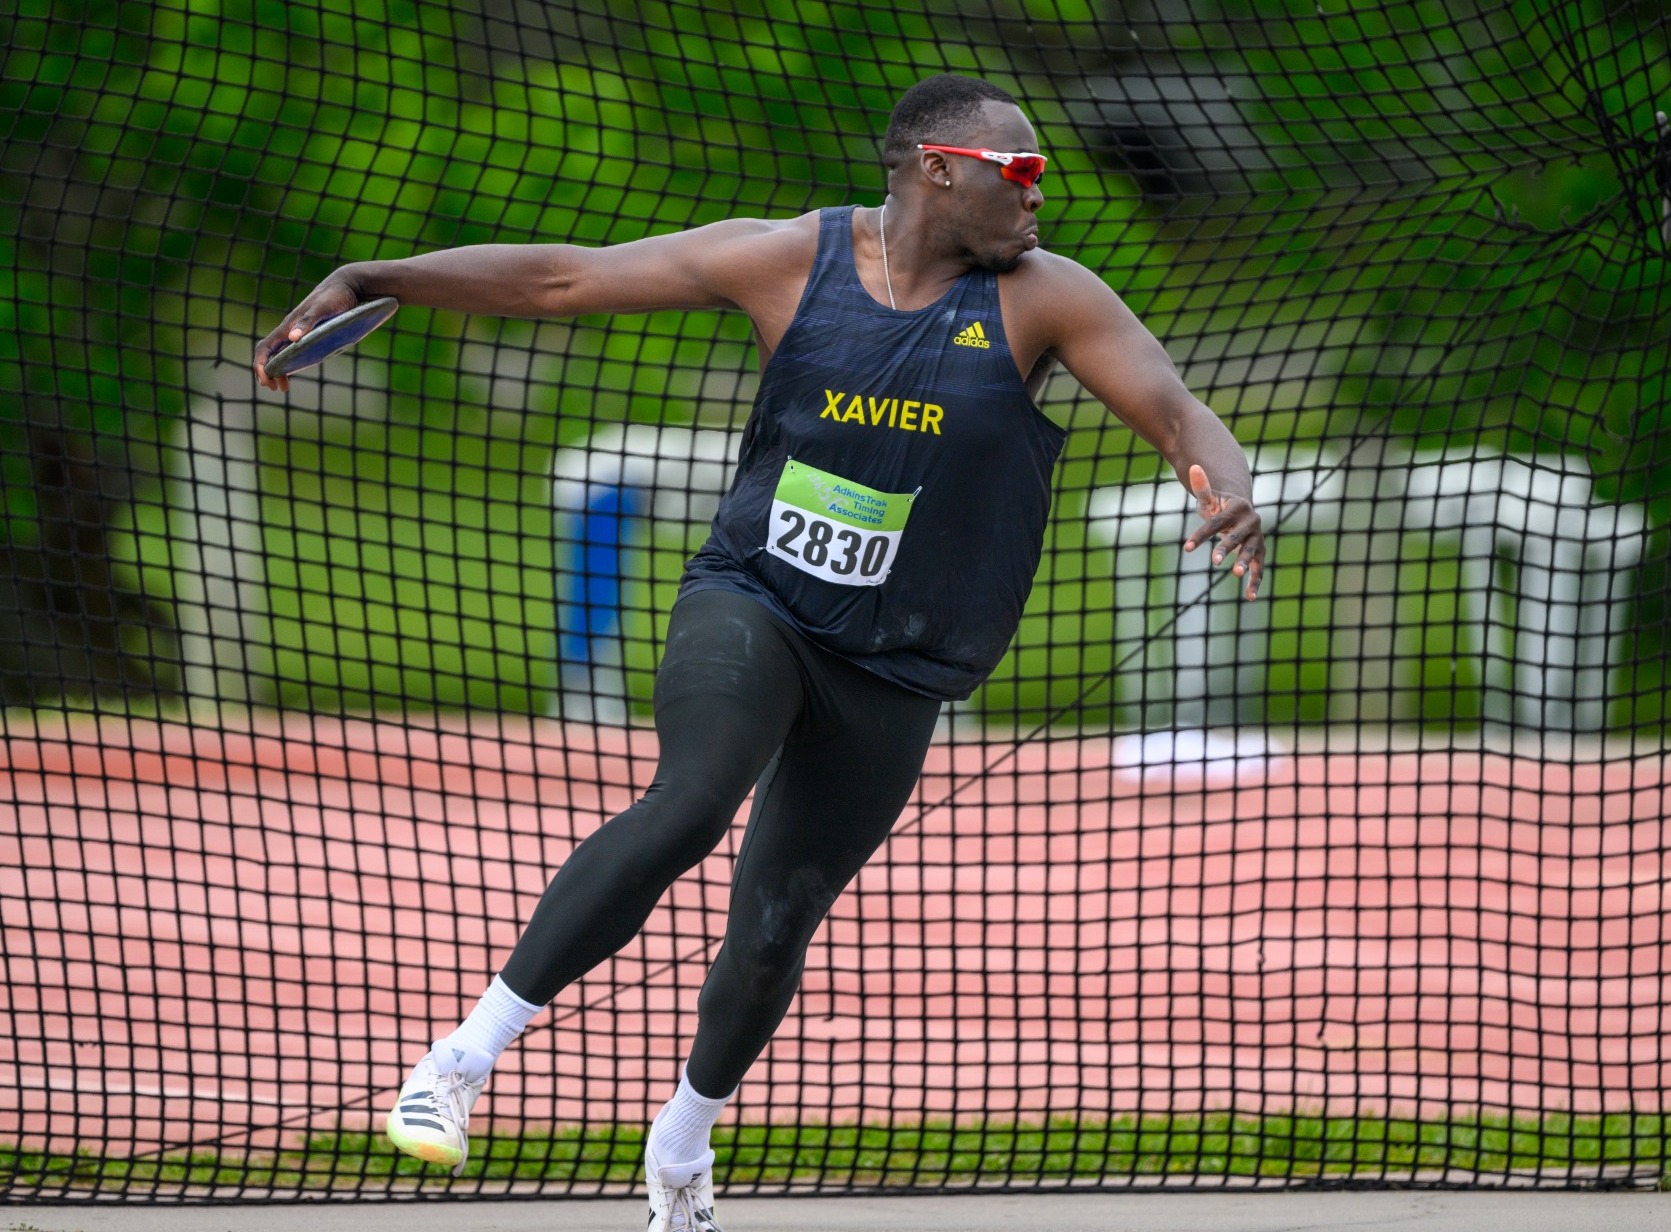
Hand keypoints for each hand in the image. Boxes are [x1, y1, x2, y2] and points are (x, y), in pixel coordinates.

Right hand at [253, 274, 362, 392]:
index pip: (264, 348)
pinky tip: (294, 374)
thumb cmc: (336, 296)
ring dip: (277, 371)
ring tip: (283, 387)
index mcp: (288, 326)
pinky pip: (293, 353)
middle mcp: (290, 331)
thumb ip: (308, 322)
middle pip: (268, 354)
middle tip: (275, 388)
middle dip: (266, 372)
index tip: (265, 380)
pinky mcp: (311, 336)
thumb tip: (292, 338)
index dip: (260, 364)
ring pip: (280, 355)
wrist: (348, 286)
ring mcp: (300, 334)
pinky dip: (290, 366)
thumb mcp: (323, 309)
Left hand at [1182, 463, 1265, 599]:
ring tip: (1236, 575)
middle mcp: (1251, 522)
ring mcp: (1257, 538)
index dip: (1201, 535)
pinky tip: (1250, 597)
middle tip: (1214, 562)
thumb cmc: (1219, 506)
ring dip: (1244, 563)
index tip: (1186, 548)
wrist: (1240, 512)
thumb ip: (1201, 486)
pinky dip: (1255, 581)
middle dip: (1225, 549)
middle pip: (1235, 537)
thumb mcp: (1209, 498)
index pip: (1216, 523)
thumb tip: (1192, 467)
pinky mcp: (1259, 552)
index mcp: (1237, 507)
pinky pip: (1259, 568)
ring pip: (1251, 552)